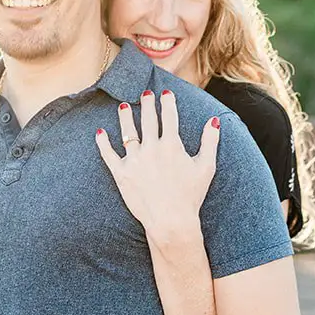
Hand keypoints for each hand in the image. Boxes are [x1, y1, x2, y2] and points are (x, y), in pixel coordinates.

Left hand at [96, 90, 219, 238]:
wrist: (170, 221)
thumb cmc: (190, 196)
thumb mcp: (206, 167)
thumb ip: (210, 141)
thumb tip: (214, 120)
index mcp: (171, 145)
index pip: (169, 116)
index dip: (168, 102)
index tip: (166, 93)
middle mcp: (151, 148)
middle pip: (148, 119)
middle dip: (147, 103)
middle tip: (145, 93)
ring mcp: (134, 160)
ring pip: (127, 132)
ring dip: (126, 117)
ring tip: (124, 107)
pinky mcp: (121, 173)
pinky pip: (108, 154)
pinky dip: (103, 142)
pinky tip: (100, 132)